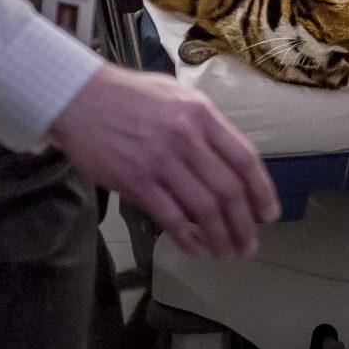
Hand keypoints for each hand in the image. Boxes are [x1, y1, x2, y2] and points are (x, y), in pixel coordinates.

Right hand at [50, 65, 278, 258]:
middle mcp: (186, 136)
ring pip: (203, 208)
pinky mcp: (136, 179)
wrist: (80, 97)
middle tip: (248, 245)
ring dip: (219, 237)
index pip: (244, 158)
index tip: (268, 214)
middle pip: (228, 190)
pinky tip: (195, 249)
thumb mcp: (176, 95)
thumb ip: (203, 125)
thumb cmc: (129, 95)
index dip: (261, 191)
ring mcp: (161, 159)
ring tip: (225, 253)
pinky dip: (187, 238)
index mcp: (201, 114)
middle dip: (243, 225)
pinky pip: (170, 217)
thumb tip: (227, 161)